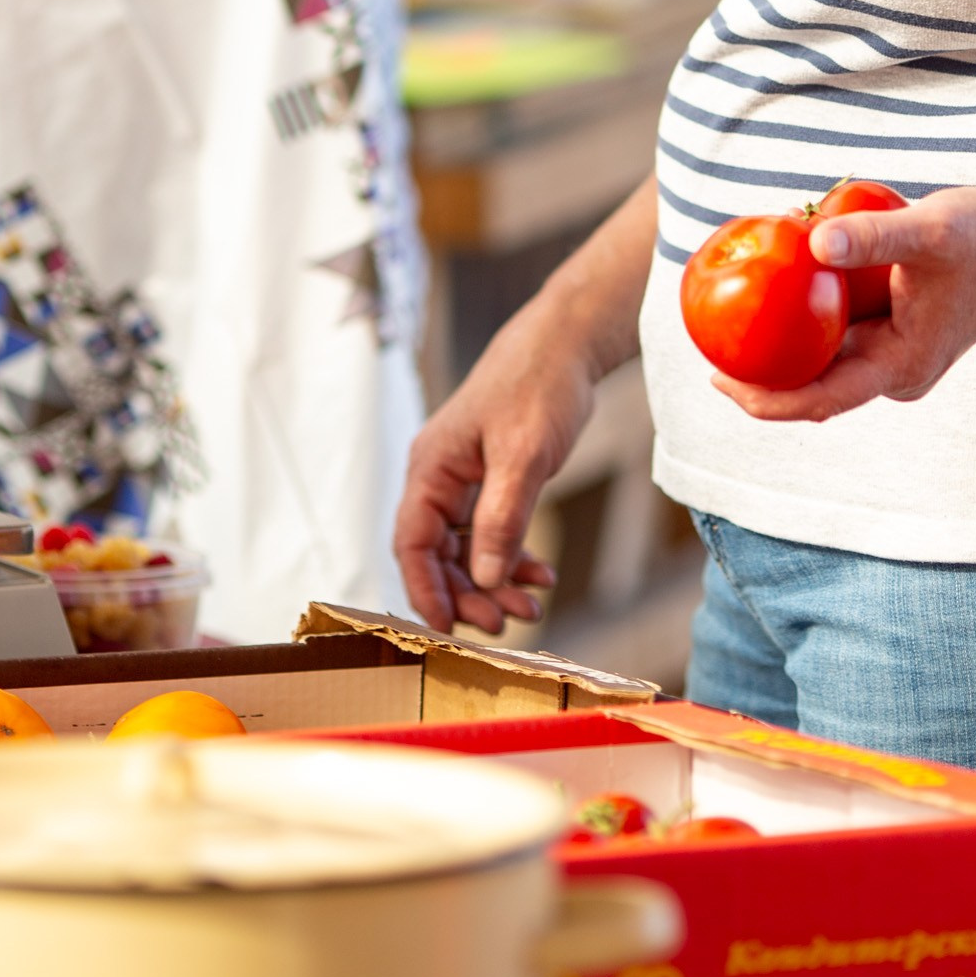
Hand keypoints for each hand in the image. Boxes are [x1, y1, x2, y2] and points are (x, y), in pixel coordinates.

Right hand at [394, 301, 601, 633]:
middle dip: (469, 594)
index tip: (448, 630)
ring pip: (464, 549)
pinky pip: (489, 532)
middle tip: (508, 622)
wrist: (563, 345)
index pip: (412, 543)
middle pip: (437, 555)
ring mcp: (463, 479)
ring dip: (493, 582)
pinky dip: (511, 556)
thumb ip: (502, 518)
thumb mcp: (523, 456)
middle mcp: (438, 477)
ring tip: (532, 605)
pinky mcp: (489, 480)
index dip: (426, 590)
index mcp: (431, 467)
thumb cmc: (537, 387)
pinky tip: (541, 573)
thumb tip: (486, 580)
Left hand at [711, 186, 975, 423]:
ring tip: (728, 314)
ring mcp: (893, 356)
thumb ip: (876, 236)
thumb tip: (813, 240)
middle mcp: (892, 372)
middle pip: (811, 386)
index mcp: (899, 368)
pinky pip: (836, 335)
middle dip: (757, 370)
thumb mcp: (932, 229)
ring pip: (822, 359)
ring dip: (780, 342)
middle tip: (704, 339)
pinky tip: (775, 288)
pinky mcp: (892, 333)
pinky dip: (805, 318)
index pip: (816, 400)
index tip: (715, 379)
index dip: (762, 399)